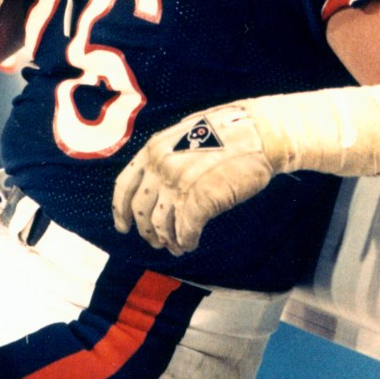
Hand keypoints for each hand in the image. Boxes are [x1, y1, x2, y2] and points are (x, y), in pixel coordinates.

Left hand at [112, 103, 273, 254]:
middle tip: (156, 242)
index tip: (123, 228)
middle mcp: (160, 166)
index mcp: (154, 148)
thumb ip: (168, 157)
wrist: (259, 133)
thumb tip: (158, 185)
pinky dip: (186, 241)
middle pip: (140, 210)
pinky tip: (191, 243)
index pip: (124, 186)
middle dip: (147, 231)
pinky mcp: (199, 201)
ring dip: (167, 239)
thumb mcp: (185, 134)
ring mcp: (178, 184)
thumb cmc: (230, 132)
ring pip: (160, 225)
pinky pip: (185, 231)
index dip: (120, 210)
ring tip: (177, 246)